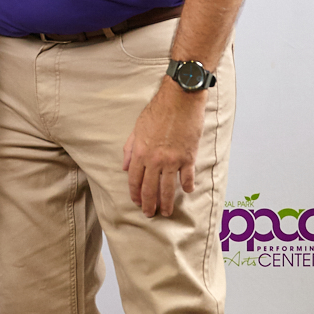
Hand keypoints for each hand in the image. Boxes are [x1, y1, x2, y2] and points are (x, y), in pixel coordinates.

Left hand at [122, 79, 206, 216]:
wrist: (180, 99)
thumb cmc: (158, 111)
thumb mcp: (137, 128)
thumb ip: (130, 150)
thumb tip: (125, 167)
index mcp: (140, 153)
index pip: (135, 180)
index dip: (135, 194)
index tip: (137, 202)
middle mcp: (155, 160)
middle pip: (150, 189)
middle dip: (149, 205)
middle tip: (150, 214)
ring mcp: (172, 160)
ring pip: (168, 189)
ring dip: (167, 203)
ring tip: (167, 212)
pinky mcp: (188, 157)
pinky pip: (187, 178)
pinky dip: (187, 186)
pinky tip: (186, 191)